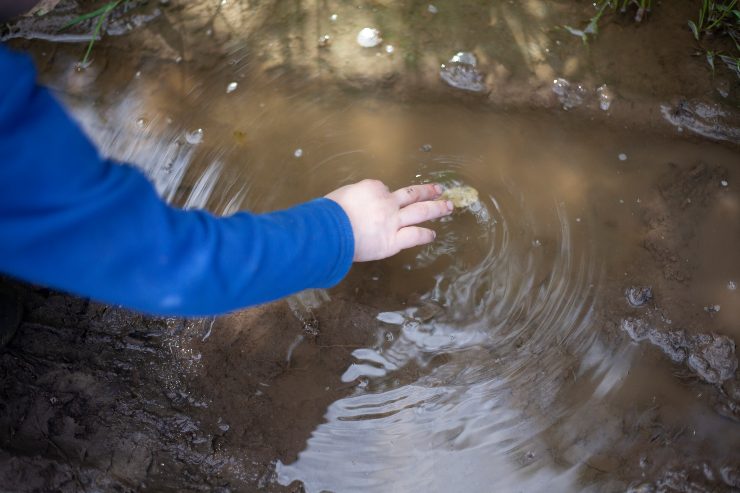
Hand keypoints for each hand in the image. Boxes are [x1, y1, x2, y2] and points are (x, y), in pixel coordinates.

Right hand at [325, 179, 452, 261]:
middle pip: (411, 194)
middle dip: (427, 192)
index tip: (383, 198)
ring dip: (436, 208)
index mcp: (371, 188)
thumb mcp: (338, 197)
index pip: (383, 189)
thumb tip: (350, 207)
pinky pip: (414, 236)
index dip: (384, 194)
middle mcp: (386, 202)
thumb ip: (350, 200)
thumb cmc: (327, 215)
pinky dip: (425, 234)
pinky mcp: (393, 241)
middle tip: (439, 189)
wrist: (330, 230)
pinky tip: (433, 235)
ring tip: (448, 206)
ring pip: (420, 212)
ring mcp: (393, 221)